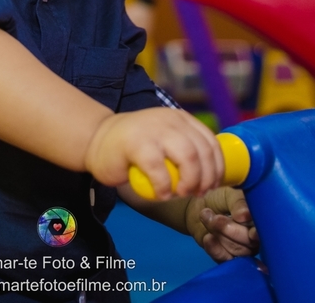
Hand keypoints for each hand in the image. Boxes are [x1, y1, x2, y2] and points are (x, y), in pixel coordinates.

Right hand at [84, 108, 222, 198]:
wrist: (97, 140)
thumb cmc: (132, 147)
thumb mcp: (165, 142)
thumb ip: (185, 150)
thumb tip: (211, 177)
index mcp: (181, 118)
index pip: (211, 142)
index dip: (217, 168)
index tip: (212, 185)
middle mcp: (170, 120)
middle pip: (203, 151)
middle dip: (206, 178)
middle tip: (196, 193)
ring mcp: (154, 129)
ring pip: (188, 157)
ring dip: (190, 182)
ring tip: (180, 194)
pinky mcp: (137, 143)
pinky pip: (159, 170)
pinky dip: (164, 188)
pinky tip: (160, 195)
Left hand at [186, 187, 259, 261]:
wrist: (197, 207)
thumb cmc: (217, 198)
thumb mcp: (228, 194)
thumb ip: (238, 203)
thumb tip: (245, 215)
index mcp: (258, 221)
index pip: (264, 231)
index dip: (258, 233)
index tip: (252, 233)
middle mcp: (253, 238)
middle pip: (249, 242)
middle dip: (229, 229)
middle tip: (215, 217)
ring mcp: (241, 249)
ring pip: (236, 250)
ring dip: (219, 234)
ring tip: (207, 217)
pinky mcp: (226, 257)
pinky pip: (224, 259)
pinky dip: (214, 248)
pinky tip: (207, 237)